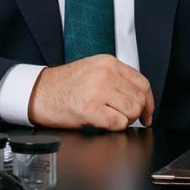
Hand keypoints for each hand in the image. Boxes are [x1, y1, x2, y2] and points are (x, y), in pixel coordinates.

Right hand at [27, 55, 153, 130]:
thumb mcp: (93, 70)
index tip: (147, 113)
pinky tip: (101, 122)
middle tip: (123, 117)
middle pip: (139, 99)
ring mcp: (98, 91)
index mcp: (108, 62)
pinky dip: (114, 128)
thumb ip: (116, 78)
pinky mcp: (90, 109)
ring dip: (124, 120)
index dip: (149, 102)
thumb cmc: (65, 84)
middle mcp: (105, 74)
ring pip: (132, 112)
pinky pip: (117, 124)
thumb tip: (140, 97)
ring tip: (109, 117)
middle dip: (136, 113)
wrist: (40, 92)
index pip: (142, 83)